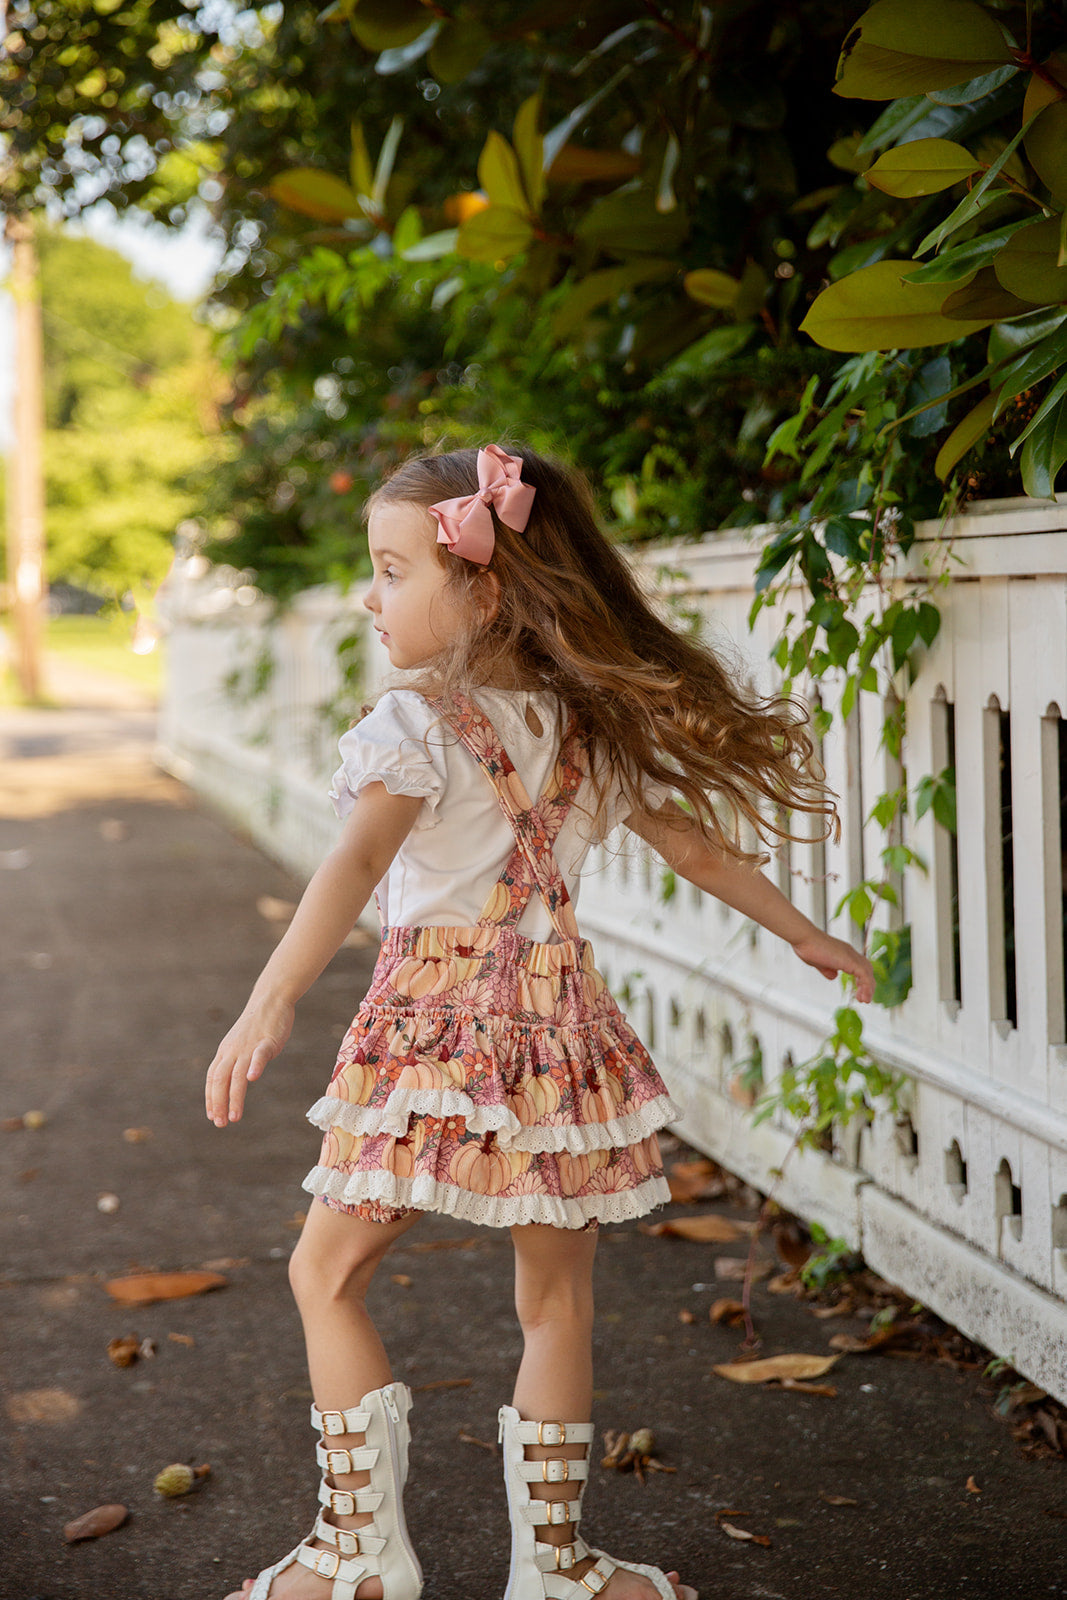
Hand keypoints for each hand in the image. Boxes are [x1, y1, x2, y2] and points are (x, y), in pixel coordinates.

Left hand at [204, 998, 294, 1126]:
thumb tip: (236, 1080)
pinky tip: (253, 1079)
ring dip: (234, 1097)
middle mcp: (232, 1051)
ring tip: (234, 1117)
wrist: (270, 1000)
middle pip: (221, 1080)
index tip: (212, 1116)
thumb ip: (236, 1061)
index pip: (213, 1079)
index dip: (211, 1098)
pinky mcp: (266, 1041)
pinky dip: (254, 1067)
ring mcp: (248, 1046)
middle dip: (219, 1103)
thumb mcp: (241, 1044)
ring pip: (237, 1075)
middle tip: (221, 1124)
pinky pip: (258, 1055)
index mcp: (225, 1052)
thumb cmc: (257, 1025)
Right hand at [791, 930, 874, 1002]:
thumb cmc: (807, 947)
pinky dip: (866, 986)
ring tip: (864, 1000)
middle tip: (863, 999)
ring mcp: (851, 956)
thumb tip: (834, 976)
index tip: (858, 993)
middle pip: (867, 969)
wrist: (804, 938)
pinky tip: (862, 996)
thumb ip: (827, 969)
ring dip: (868, 988)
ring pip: (868, 972)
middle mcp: (850, 953)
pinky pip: (864, 975)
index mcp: (843, 953)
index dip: (861, 980)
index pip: (859, 967)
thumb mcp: (819, 962)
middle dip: (867, 985)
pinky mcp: (850, 960)